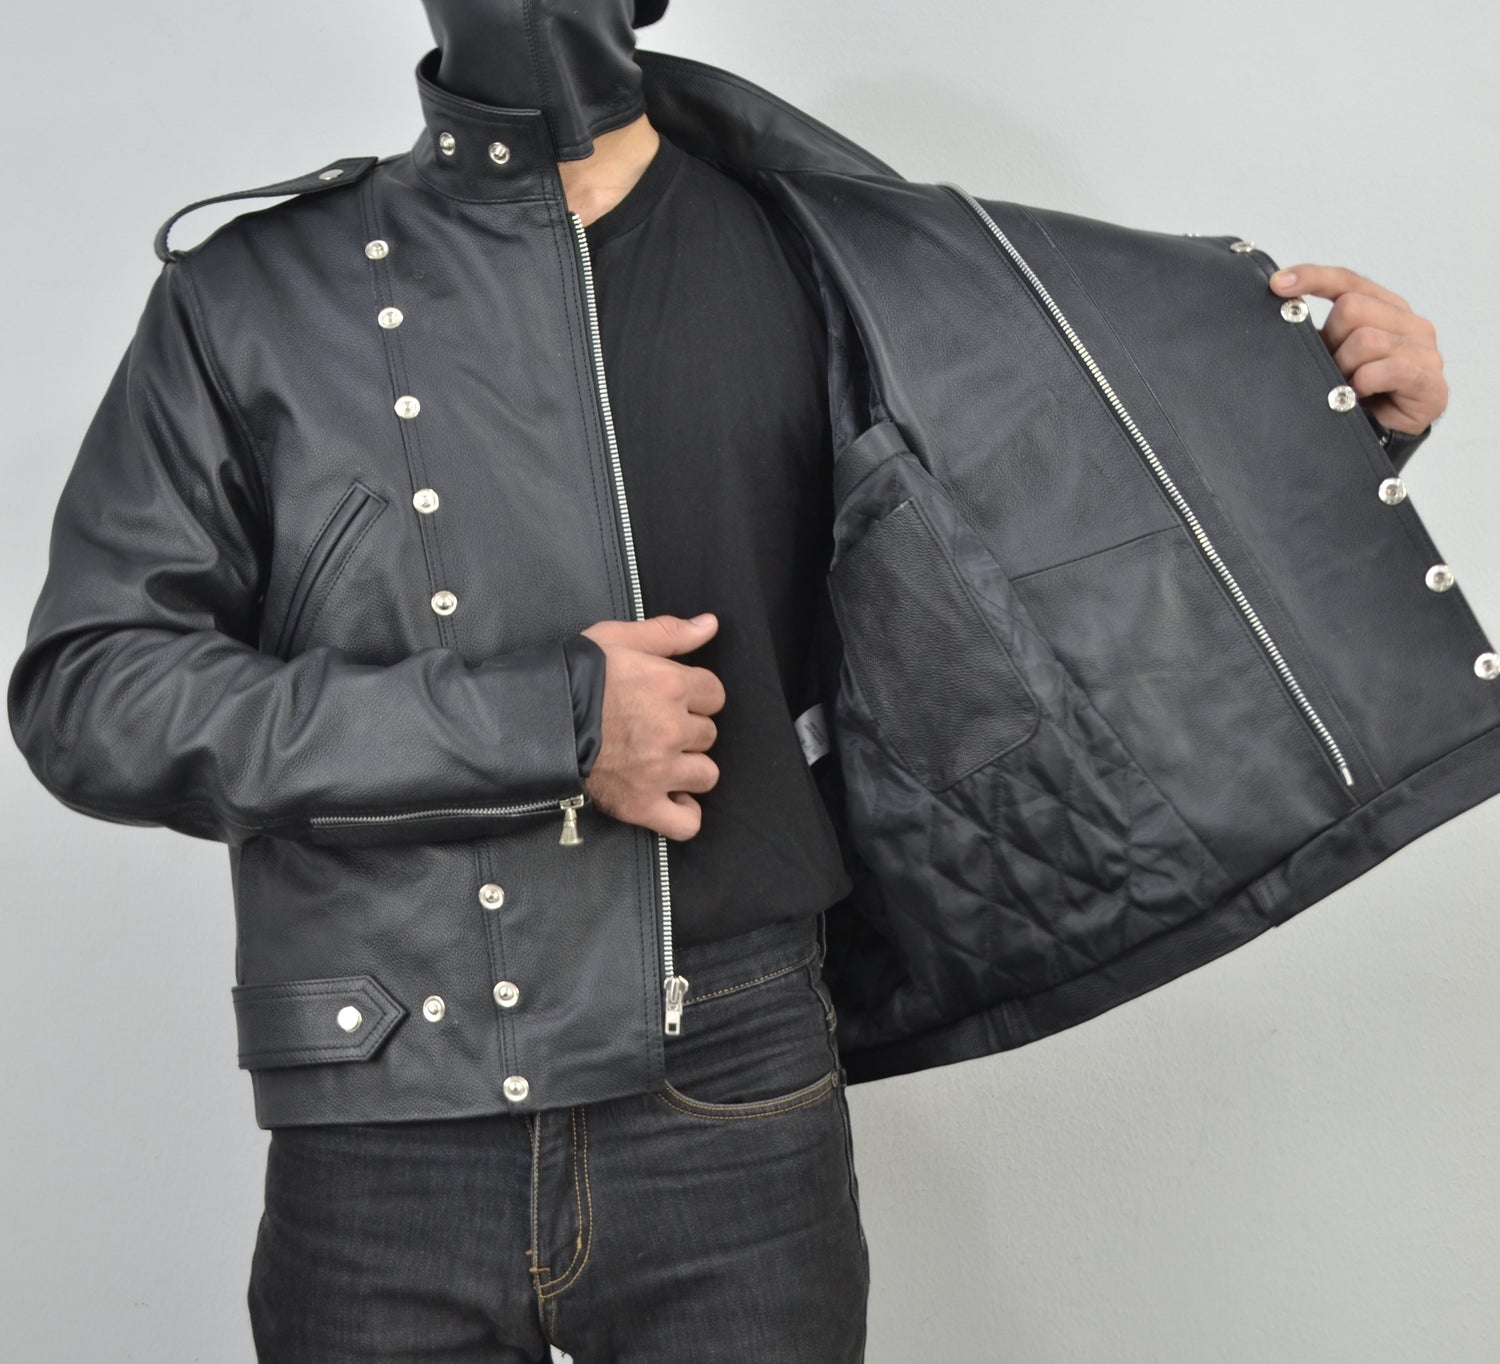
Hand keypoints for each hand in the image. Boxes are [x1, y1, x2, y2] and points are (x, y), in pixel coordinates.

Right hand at [578, 612, 724, 840]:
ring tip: (660, 762)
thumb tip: (710, 624)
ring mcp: (659, 770)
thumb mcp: (618, 638)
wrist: (532, 718)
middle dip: (687, 731)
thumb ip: (670, 632)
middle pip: (709, 735)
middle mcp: (672, 729)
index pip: (715, 695)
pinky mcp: (641, 804)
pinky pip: (687, 822)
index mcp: (671, 686)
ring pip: (706, 775)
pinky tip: (670, 799)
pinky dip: (683, 814)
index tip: (671, 700)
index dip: (694, 697)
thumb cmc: (574, 675)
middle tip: (656, 728)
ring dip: (688, 770)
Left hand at [1268, 264, 1446, 435]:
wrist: (1382, 441)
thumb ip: (1318, 335)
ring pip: (1366, 340)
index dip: (1312, 278)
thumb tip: (1284, 316)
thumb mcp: (1329, 358)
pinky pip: (1389, 369)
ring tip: (1346, 389)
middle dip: (1332, 342)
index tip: (1277, 285)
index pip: (1347, 281)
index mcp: (1384, 309)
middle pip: (1352, 308)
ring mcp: (1424, 349)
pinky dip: (1365, 383)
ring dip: (1345, 369)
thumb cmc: (1355, 397)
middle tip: (1333, 371)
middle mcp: (1408, 322)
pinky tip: (1360, 395)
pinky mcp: (1430, 380)